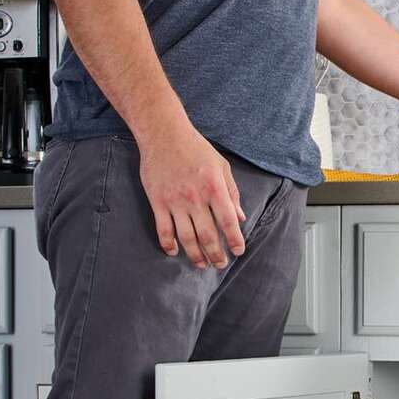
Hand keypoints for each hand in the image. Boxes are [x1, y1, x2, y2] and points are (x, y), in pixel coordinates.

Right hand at [138, 121, 246, 268]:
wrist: (163, 134)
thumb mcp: (222, 167)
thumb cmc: (196, 149)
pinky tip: (174, 252)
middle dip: (216, 254)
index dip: (234, 240)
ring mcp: (175, 201)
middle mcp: (196, 198)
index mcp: (215, 189)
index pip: (228, 222)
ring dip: (195, 255)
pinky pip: (163, 229)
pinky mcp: (157, 201)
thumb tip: (241, 218)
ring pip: (186, 237)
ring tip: (202, 264)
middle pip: (208, 235)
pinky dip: (168, 244)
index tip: (237, 251)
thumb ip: (232, 193)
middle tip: (220, 265)